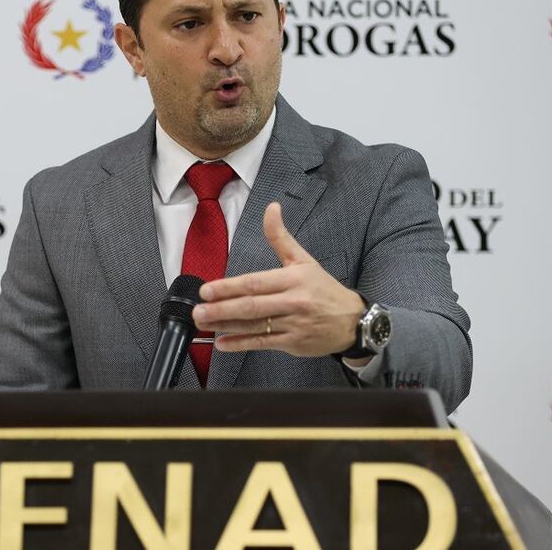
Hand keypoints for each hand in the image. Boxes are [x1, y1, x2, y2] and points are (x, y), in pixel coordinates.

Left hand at [192, 202, 365, 357]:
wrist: (353, 320)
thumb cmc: (324, 289)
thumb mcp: (304, 259)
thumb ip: (281, 237)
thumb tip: (271, 207)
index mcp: (293, 279)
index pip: (256, 283)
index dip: (229, 287)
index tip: (207, 290)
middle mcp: (293, 301)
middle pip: (252, 306)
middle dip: (222, 309)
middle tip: (198, 310)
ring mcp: (293, 324)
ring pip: (254, 326)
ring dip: (226, 326)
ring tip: (203, 323)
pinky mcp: (293, 343)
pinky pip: (263, 343)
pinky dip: (241, 344)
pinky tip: (222, 343)